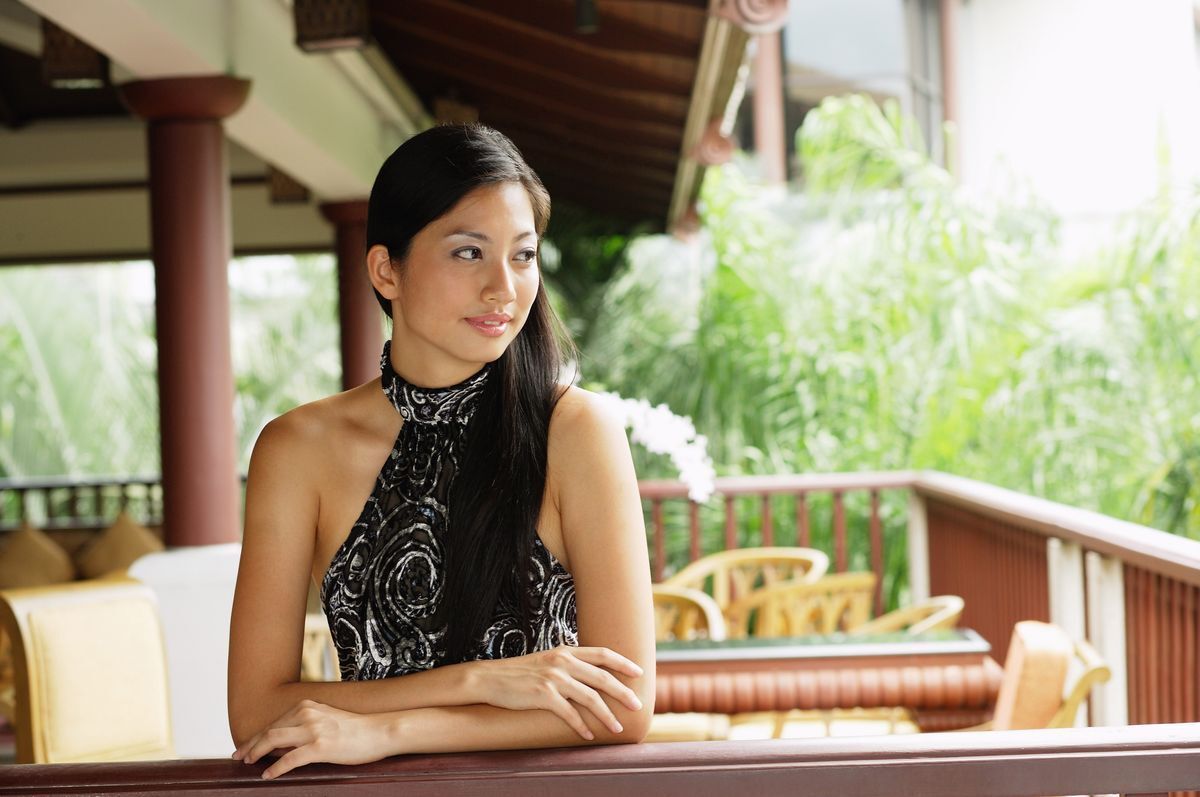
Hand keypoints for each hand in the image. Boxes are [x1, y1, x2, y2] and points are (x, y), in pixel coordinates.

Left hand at [232, 700, 395, 779]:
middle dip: (250, 745)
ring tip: (248, 764)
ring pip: (274, 740)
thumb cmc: (356, 729)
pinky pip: (290, 759)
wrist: (379, 731)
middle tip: (238, 757)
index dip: (256, 736)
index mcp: (308, 706)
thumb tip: (282, 742)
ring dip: (257, 753)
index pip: (274, 722)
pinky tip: (267, 775)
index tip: (245, 747)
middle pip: (269, 730)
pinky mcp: (320, 746)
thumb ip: (305, 725)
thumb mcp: (327, 719)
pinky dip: (275, 768)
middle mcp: (307, 714)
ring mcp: (313, 729)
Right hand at [470, 645, 643, 738]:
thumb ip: (568, 665)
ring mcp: (553, 678)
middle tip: (638, 705)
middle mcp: (562, 661)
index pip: (602, 653)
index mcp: (566, 651)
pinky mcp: (542, 695)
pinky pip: (569, 713)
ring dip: (606, 715)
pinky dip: (581, 726)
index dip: (623, 662)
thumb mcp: (546, 661)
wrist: (489, 678)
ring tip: (617, 728)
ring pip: (590, 697)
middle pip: (602, 677)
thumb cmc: (519, 673)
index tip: (638, 672)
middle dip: (623, 692)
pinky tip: (588, 735)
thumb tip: (589, 677)